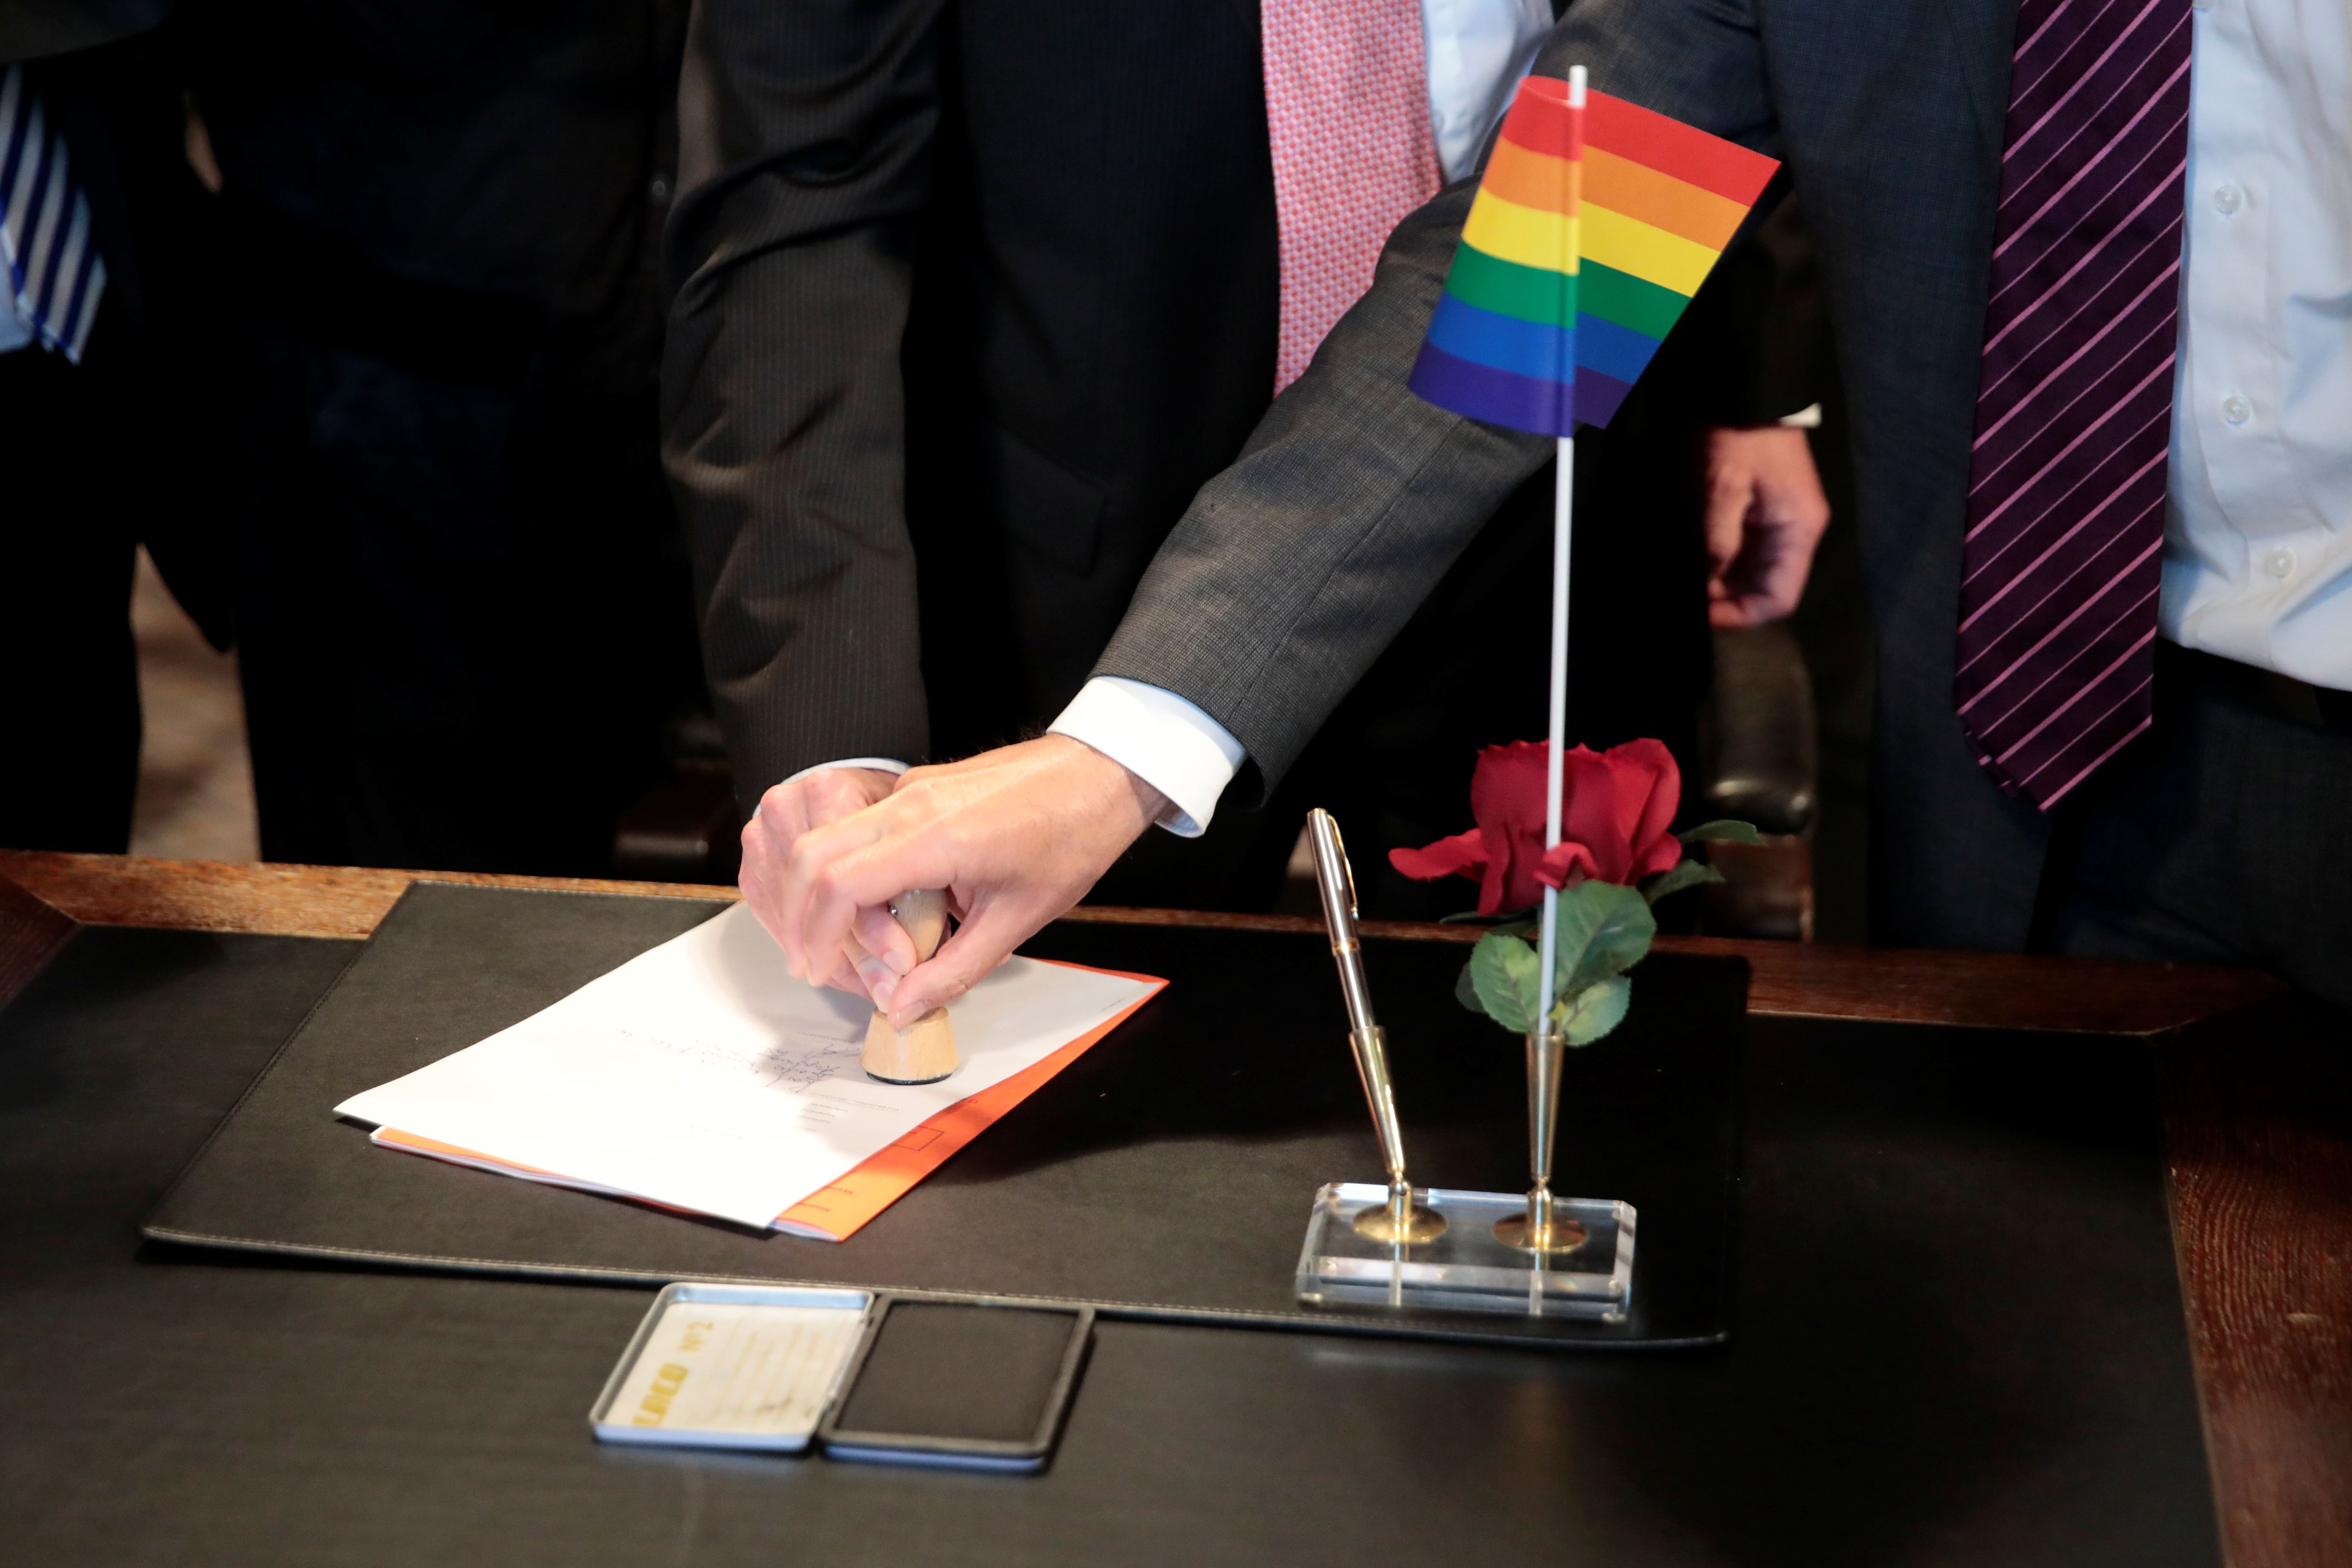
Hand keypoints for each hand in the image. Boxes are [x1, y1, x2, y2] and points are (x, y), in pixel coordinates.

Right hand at [770, 735, 1166, 1026]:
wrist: (1101, 774)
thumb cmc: (1072, 837)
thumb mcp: (1018, 920)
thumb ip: (952, 971)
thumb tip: (902, 1007)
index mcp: (935, 835)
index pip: (838, 882)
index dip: (816, 934)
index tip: (816, 970)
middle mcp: (910, 803)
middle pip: (813, 853)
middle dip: (801, 914)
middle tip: (810, 962)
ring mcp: (909, 789)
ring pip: (831, 837)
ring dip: (824, 893)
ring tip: (847, 944)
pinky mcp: (915, 788)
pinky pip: (863, 830)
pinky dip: (855, 872)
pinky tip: (884, 911)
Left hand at [1703, 425, 1830, 627]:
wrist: (1749, 394)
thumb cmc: (1740, 437)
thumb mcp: (1724, 489)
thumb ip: (1718, 541)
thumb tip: (1707, 583)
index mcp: (1798, 532)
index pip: (1779, 599)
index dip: (1741, 615)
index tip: (1703, 615)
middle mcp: (1796, 534)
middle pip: (1765, 590)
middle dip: (1727, 600)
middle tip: (1687, 598)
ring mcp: (1781, 524)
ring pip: (1753, 574)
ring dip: (1721, 583)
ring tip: (1688, 581)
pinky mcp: (1764, 514)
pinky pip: (1745, 552)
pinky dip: (1721, 563)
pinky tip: (1696, 561)